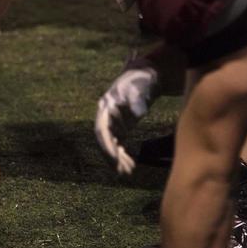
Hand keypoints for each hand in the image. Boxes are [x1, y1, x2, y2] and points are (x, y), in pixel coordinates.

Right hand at [95, 58, 160, 175]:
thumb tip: (139, 113)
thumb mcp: (140, 88)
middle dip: (111, 157)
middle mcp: (105, 117)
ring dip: (117, 159)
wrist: (145, 76)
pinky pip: (118, 145)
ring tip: (128, 171)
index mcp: (106, 107)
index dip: (106, 145)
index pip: (101, 130)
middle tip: (122, 171)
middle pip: (104, 141)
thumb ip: (138, 100)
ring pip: (111, 146)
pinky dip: (123, 156)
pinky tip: (131, 165)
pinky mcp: (120, 128)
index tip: (114, 158)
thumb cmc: (141, 81)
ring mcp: (112, 123)